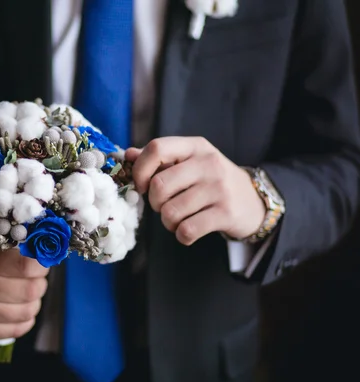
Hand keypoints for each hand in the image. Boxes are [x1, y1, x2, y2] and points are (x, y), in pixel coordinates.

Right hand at [0, 246, 48, 341]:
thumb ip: (13, 253)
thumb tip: (45, 256)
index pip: (25, 265)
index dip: (41, 264)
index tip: (40, 263)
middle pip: (30, 290)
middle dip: (40, 284)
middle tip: (35, 279)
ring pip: (27, 311)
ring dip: (34, 303)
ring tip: (26, 296)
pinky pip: (18, 329)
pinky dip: (25, 319)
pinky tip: (18, 311)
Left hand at [126, 137, 265, 245]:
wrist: (253, 201)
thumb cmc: (210, 181)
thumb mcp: (189, 162)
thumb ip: (159, 158)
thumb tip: (127, 155)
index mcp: (195, 146)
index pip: (157, 148)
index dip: (140, 170)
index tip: (142, 185)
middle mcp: (208, 163)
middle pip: (159, 185)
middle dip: (154, 203)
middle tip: (163, 206)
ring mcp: (219, 188)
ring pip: (170, 212)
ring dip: (167, 222)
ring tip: (177, 219)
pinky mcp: (226, 213)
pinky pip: (187, 230)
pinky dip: (181, 235)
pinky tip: (187, 231)